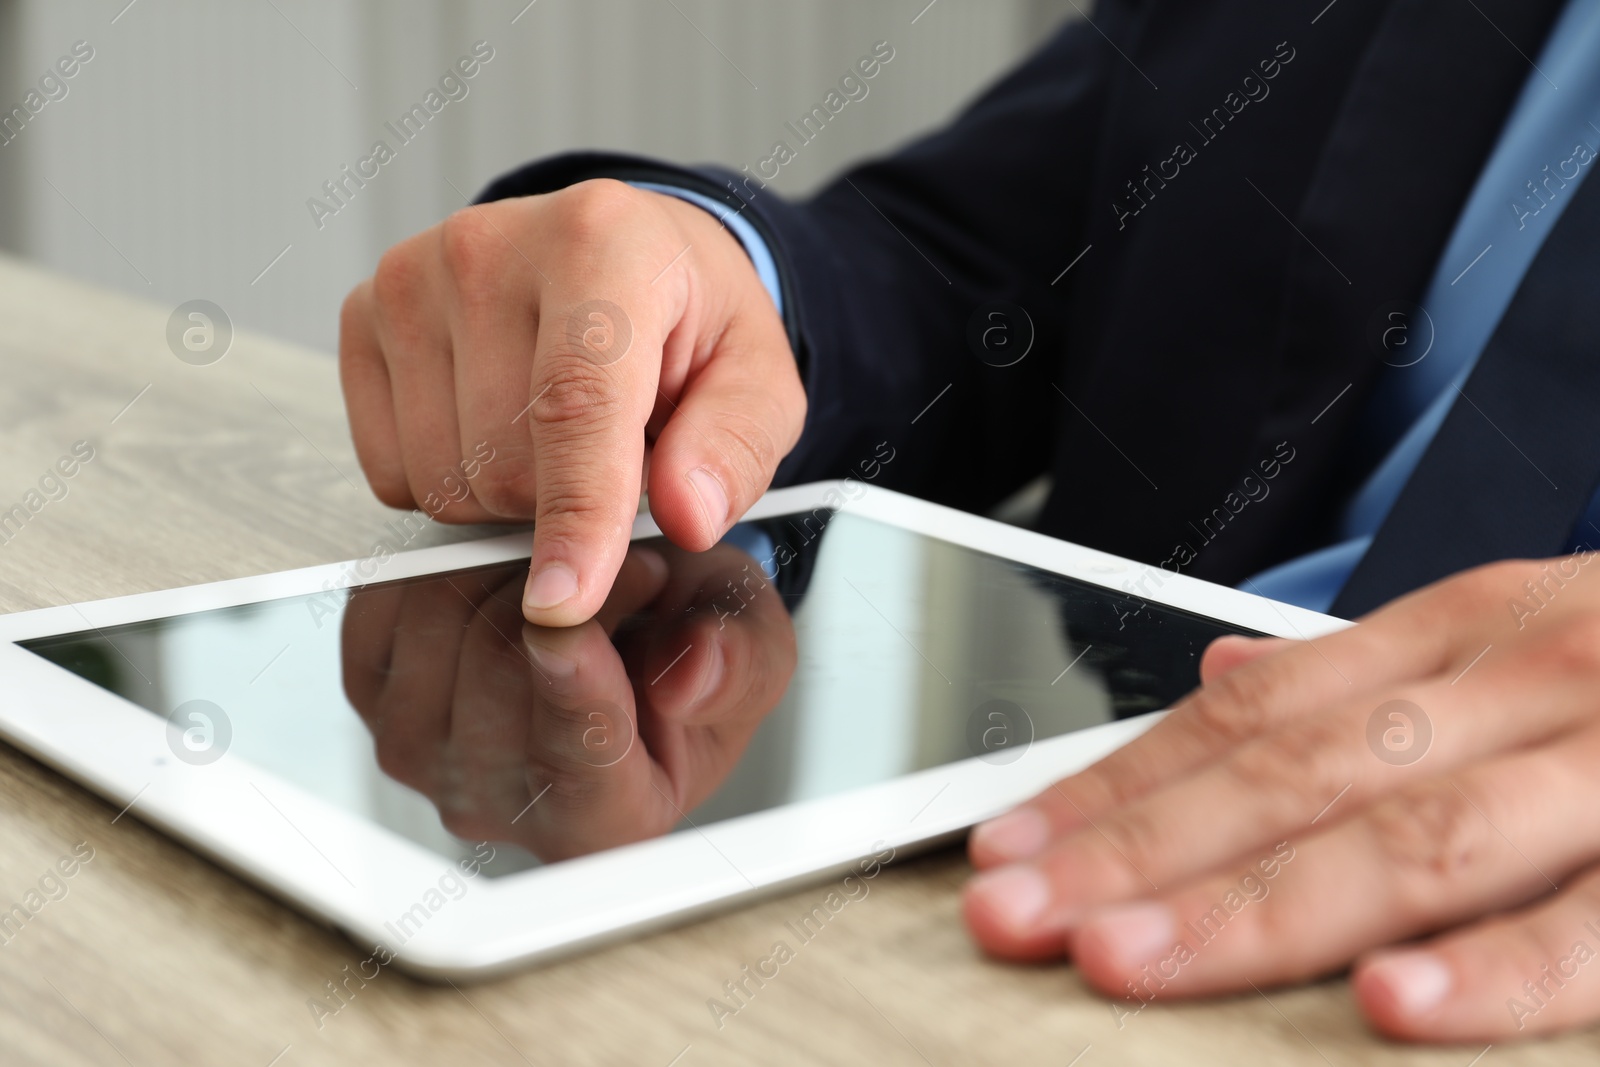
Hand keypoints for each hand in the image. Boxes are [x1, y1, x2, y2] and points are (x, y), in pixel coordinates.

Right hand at [339, 180, 804, 625]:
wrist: (622, 249)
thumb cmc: (687, 318)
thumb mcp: (757, 378)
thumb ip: (735, 447)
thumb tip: (686, 514)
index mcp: (602, 241)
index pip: (575, 404)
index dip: (575, 515)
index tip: (567, 599)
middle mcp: (489, 246)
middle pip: (504, 464)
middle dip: (565, 502)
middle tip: (614, 449)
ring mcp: (412, 279)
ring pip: (443, 480)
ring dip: (507, 496)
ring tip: (555, 432)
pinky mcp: (364, 316)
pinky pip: (392, 472)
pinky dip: (453, 477)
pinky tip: (495, 423)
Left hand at [341, 541, 796, 860]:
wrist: (630, 629)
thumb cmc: (689, 655)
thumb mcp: (754, 648)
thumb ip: (738, 664)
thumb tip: (684, 679)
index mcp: (602, 822)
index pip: (573, 765)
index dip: (574, 689)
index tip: (577, 624)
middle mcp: (497, 807)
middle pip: (496, 680)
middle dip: (561, 589)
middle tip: (621, 558)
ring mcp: (424, 756)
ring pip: (436, 631)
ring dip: (502, 566)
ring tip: (568, 564)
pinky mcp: (371, 693)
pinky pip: (385, 607)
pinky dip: (439, 564)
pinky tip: (501, 571)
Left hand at [962, 555, 1599, 1041]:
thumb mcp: (1518, 634)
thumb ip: (1369, 673)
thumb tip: (1219, 688)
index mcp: (1461, 633)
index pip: (1248, 719)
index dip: (1119, 788)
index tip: (1008, 847)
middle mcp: (1524, 679)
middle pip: (1295, 779)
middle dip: (1141, 856)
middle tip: (1016, 916)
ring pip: (1415, 841)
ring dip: (1261, 914)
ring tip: (1132, 967)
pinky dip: (1500, 971)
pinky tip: (1390, 1013)